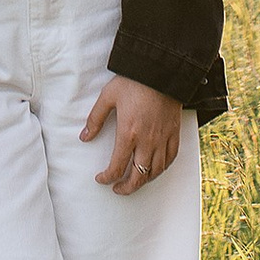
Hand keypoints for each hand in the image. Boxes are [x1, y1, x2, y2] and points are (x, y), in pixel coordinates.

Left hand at [80, 76, 184, 194]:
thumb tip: (84, 137)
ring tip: (135, 182)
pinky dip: (162, 169)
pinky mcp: (174, 133)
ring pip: (156, 171)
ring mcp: (163, 138)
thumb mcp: (108, 97)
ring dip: (144, 181)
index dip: (107, 177)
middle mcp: (147, 140)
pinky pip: (171, 158)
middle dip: (127, 187)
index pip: (117, 165)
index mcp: (128, 132)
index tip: (101, 179)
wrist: (162, 70)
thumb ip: (95, 119)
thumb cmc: (133, 81)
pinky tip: (155, 170)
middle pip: (138, 175)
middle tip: (118, 189)